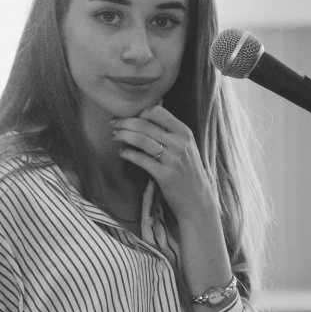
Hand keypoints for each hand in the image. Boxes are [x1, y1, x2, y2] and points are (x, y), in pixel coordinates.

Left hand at [112, 105, 216, 220]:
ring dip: (123, 135)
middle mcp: (179, 143)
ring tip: (114, 136)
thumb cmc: (187, 171)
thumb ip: (168, 133)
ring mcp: (173, 159)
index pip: (158, 112)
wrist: (197, 199)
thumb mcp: (185, 146)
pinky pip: (141, 160)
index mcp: (184, 132)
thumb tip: (142, 119)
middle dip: (125, 122)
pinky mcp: (165, 175)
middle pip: (145, 124)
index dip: (140, 112)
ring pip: (141, 140)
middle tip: (113, 123)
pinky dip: (128, 154)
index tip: (131, 118)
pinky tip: (122, 152)